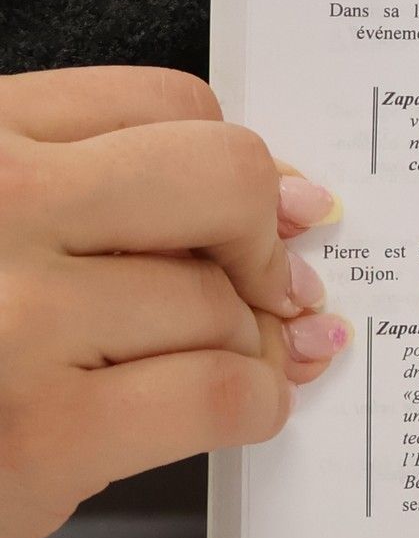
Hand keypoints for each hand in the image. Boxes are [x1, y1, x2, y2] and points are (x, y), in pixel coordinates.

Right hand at [0, 67, 350, 537]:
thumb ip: (73, 188)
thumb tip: (263, 203)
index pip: (165, 105)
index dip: (236, 162)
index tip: (264, 201)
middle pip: (220, 181)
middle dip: (261, 239)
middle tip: (274, 281)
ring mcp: (18, 319)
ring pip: (219, 300)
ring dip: (253, 340)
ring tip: (242, 359)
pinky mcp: (41, 432)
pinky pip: (215, 392)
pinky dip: (254, 402)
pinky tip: (243, 407)